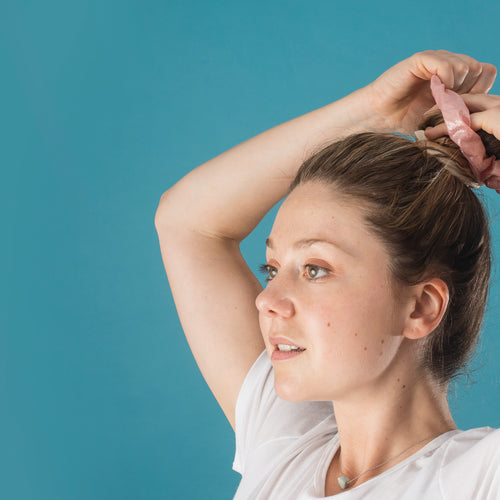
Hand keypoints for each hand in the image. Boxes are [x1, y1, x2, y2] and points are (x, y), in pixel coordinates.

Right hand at [357, 50, 496, 134]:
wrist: (377, 117)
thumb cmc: (402, 120)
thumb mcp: (437, 119)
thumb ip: (457, 112)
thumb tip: (476, 116)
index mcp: (452, 76)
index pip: (485, 73)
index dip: (479, 91)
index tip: (461, 108)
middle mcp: (445, 64)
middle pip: (478, 69)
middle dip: (468, 92)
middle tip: (449, 106)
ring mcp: (434, 60)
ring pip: (467, 66)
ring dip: (456, 88)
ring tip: (439, 100)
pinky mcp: (421, 60)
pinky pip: (447, 65)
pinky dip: (445, 81)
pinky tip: (433, 92)